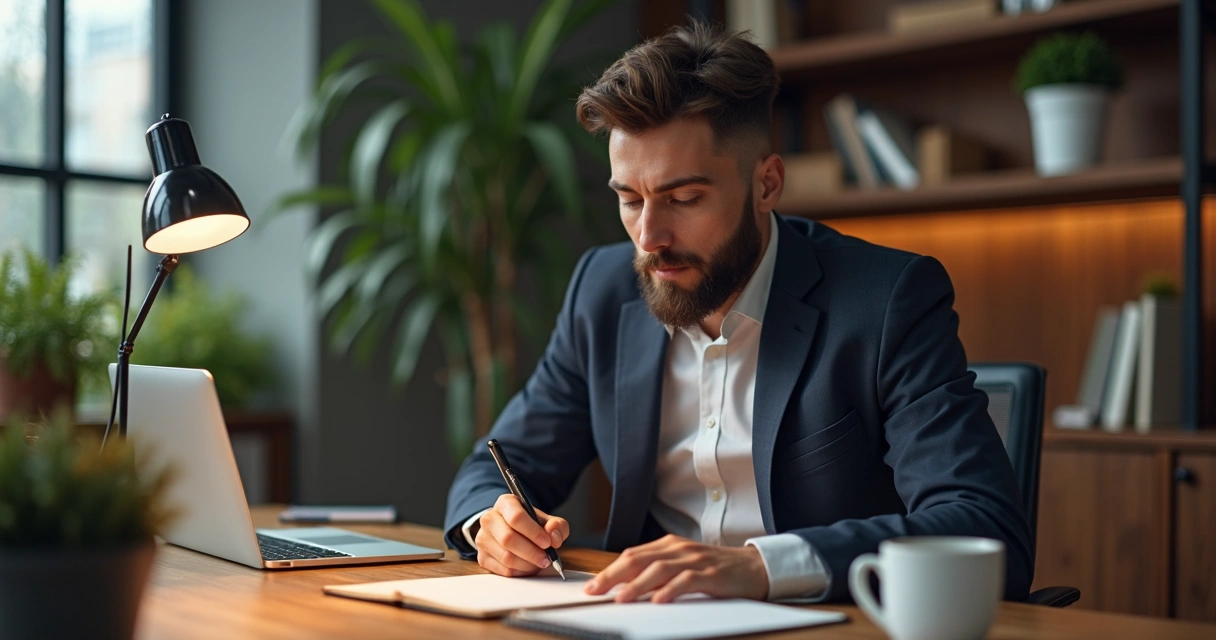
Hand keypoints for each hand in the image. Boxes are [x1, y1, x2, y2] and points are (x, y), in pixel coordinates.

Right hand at [475, 493, 568, 577]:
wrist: (512, 531)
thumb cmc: (530, 525)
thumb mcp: (547, 520)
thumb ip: (557, 526)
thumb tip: (554, 536)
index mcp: (505, 503)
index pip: (516, 517)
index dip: (534, 532)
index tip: (547, 543)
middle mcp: (489, 519)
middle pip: (508, 539)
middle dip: (531, 552)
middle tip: (546, 558)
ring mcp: (483, 539)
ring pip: (506, 557)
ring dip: (527, 564)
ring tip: (539, 562)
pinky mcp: (482, 557)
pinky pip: (503, 570)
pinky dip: (520, 572)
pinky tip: (528, 567)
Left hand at [583, 534, 768, 602]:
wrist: (754, 567)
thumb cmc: (715, 570)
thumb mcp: (683, 566)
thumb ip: (658, 573)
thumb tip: (626, 588)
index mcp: (669, 546)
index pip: (632, 556)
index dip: (610, 570)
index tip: (592, 586)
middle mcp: (678, 549)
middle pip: (639, 559)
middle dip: (614, 576)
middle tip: (595, 591)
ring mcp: (695, 560)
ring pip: (659, 569)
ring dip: (637, 585)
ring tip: (620, 598)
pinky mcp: (711, 573)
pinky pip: (687, 580)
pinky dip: (671, 590)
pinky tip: (658, 601)